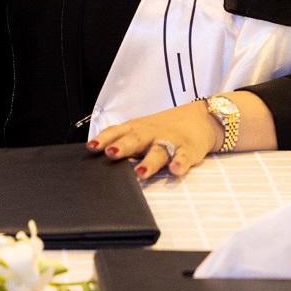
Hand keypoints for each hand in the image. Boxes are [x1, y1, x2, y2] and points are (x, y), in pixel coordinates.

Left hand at [89, 101, 222, 178]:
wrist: (199, 118)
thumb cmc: (162, 129)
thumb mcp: (139, 130)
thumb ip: (122, 141)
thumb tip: (97, 157)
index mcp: (136, 129)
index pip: (117, 132)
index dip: (104, 139)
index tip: (92, 147)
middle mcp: (151, 134)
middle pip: (136, 139)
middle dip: (123, 146)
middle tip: (111, 154)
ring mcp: (169, 141)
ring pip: (158, 151)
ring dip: (149, 162)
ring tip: (140, 172)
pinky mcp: (188, 150)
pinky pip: (183, 158)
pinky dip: (180, 164)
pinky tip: (175, 170)